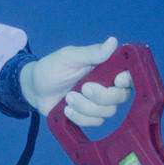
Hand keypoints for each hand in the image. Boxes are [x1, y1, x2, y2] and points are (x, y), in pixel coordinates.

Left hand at [20, 36, 134, 126]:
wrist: (34, 89)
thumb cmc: (52, 68)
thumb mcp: (69, 56)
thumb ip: (91, 53)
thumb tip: (113, 41)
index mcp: (105, 68)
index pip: (129, 74)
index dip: (128, 80)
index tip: (116, 80)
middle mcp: (106, 85)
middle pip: (120, 97)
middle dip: (101, 96)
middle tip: (82, 88)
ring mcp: (98, 103)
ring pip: (107, 112)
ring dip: (85, 107)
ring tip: (67, 98)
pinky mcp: (89, 117)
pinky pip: (95, 123)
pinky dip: (79, 117)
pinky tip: (66, 109)